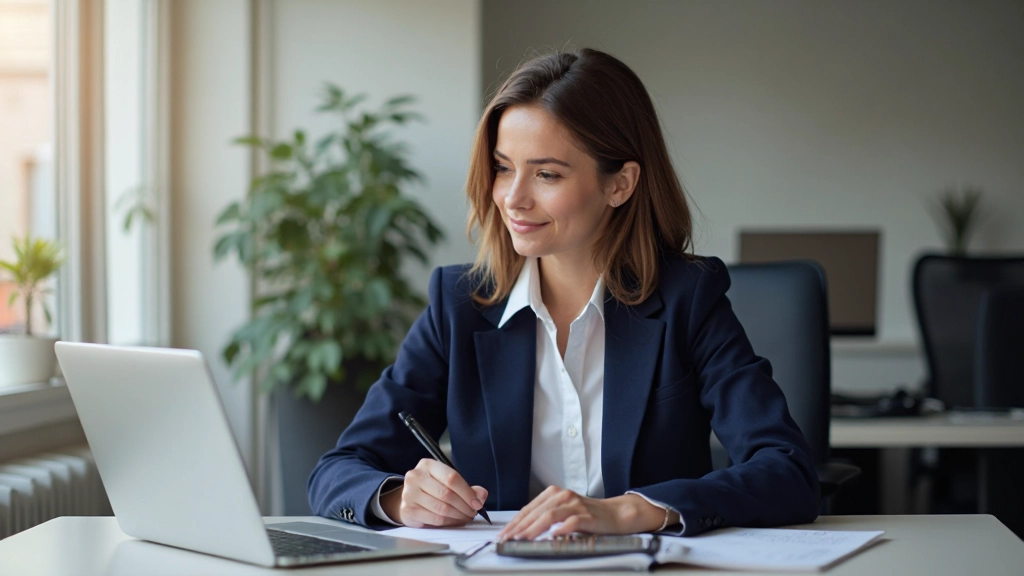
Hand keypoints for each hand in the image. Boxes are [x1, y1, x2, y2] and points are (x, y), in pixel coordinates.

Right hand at [380, 459, 487, 527]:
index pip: (451, 477)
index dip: (467, 492)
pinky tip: (454, 521)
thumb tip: (481, 495)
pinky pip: (434, 519)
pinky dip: (448, 522)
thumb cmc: (432, 488)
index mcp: (428, 465)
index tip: (477, 503)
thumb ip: (467, 488)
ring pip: (441, 508)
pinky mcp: (407, 510)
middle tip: (473, 513)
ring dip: (458, 516)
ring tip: (465, 517)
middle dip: (464, 506)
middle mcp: (415, 476)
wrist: (411, 498)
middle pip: (447, 494)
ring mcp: (409, 493)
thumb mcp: (449, 482)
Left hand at [497, 486, 668, 540]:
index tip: (504, 533)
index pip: (529, 508)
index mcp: (555, 494)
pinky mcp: (587, 516)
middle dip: (519, 527)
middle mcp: (563, 496)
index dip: (515, 522)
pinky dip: (560, 529)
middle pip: (536, 512)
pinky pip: (571, 522)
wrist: (615, 514)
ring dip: (533, 528)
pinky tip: (552, 536)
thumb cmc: (588, 516)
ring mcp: (575, 505)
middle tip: (508, 539)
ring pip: (549, 515)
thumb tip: (522, 529)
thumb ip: (546, 516)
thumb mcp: (564, 511)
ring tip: (523, 538)